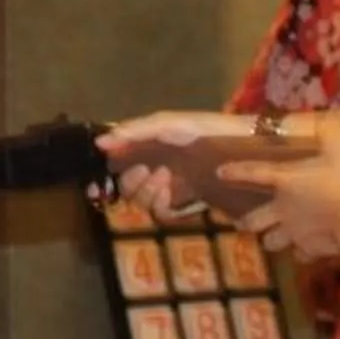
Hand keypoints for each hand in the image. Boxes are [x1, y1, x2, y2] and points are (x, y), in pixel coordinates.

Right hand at [98, 110, 251, 219]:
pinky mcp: (186, 205)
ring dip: (147, 191)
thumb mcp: (167, 123)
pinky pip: (162, 214)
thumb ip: (134, 132)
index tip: (102, 179)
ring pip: (142, 204)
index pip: (117, 171)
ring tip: (164, 175)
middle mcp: (154, 173)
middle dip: (131, 182)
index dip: (105, 179)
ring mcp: (170, 191)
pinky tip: (170, 191)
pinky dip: (161, 203)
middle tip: (145, 169)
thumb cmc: (204, 129)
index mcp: (147, 152)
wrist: (240, 144)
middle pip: (126, 190)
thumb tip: (99, 142)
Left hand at [225, 127, 339, 264]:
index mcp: (285, 181)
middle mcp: (282, 210)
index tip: (219, 172)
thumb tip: (323, 119)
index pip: (252, 174)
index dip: (234, 172)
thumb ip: (328, 131)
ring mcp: (293, 234)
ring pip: (270, 243)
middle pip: (252, 221)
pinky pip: (299, 255)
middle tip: (244, 221)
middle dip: (246, 222)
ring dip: (271, 239)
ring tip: (276, 236)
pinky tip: (308, 248)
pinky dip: (301, 252)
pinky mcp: (309, 251)